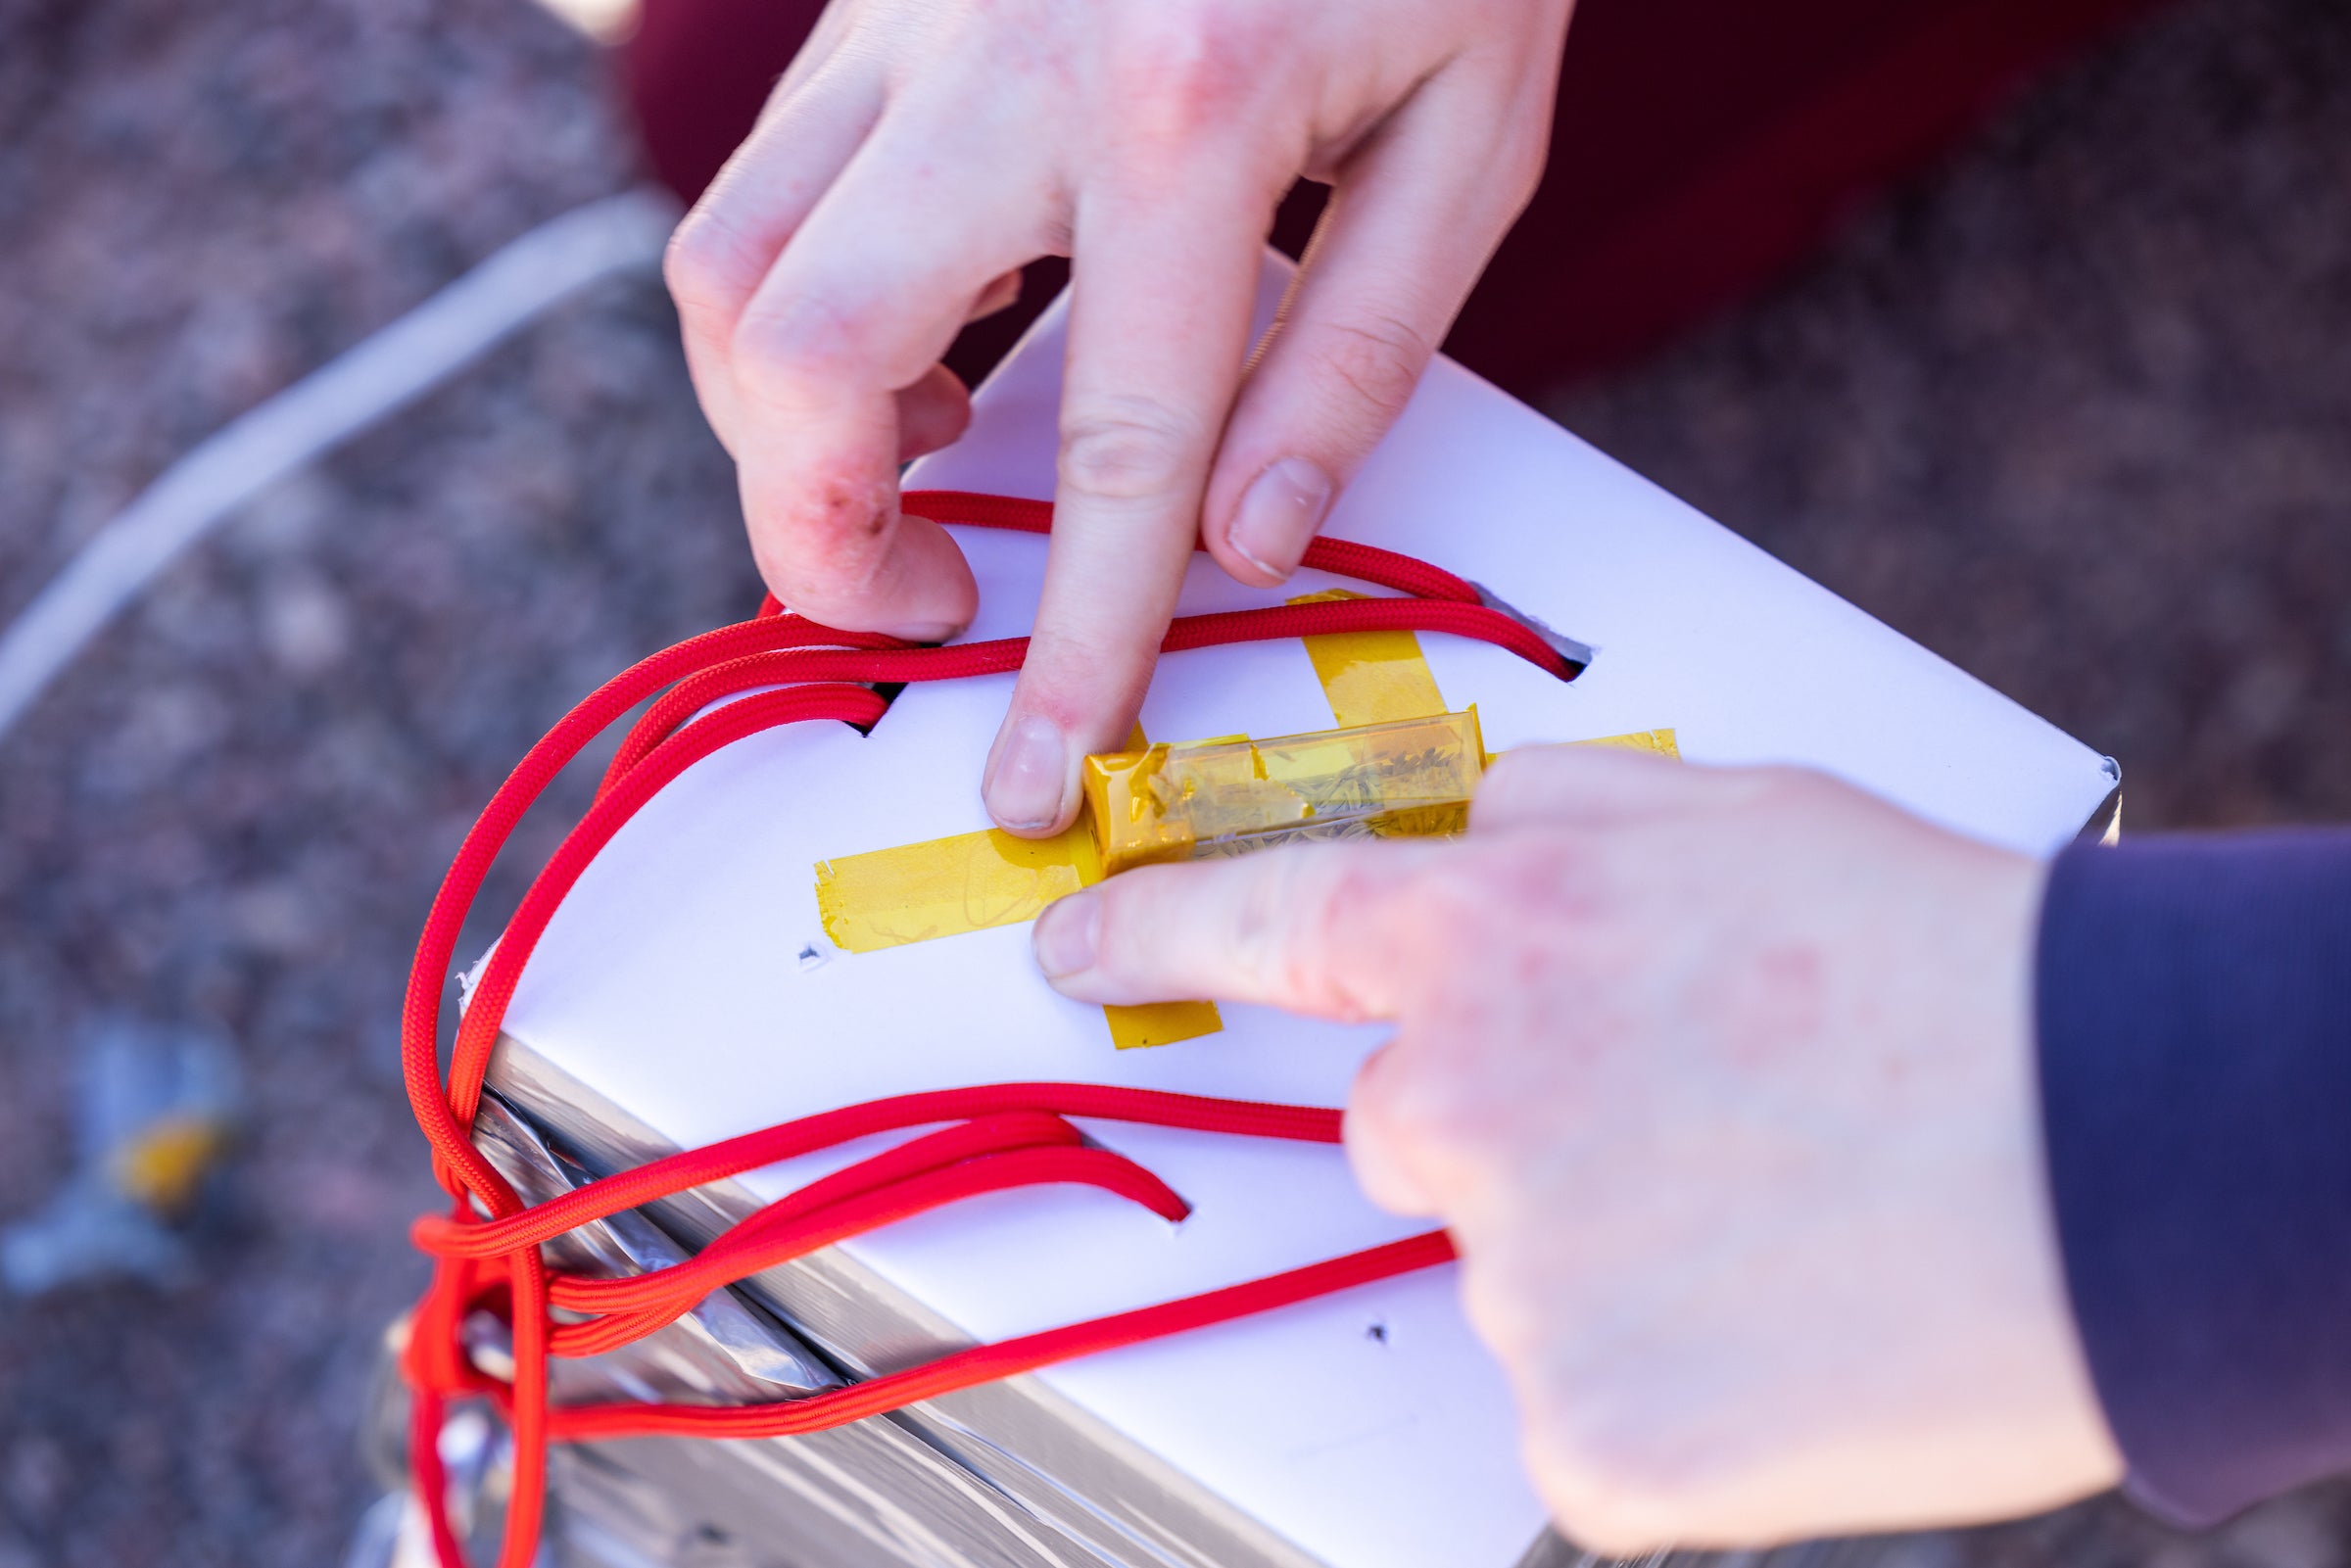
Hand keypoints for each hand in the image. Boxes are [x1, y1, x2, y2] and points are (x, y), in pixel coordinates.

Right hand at [664, 0, 1574, 832]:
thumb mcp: (1471, 129)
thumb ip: (1357, 350)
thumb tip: (1246, 541)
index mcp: (1198, 109)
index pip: (1115, 445)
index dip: (1073, 639)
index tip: (1037, 772)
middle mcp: (1009, 61)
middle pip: (811, 354)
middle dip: (824, 539)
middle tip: (926, 600)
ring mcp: (906, 16)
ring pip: (730, 268)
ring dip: (780, 433)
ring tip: (924, 474)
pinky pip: (761, 191)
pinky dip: (798, 320)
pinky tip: (918, 343)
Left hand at [1030, 746, 2122, 1552]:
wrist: (2125, 1147)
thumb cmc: (1948, 967)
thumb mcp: (1736, 812)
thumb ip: (1554, 810)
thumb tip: (1458, 819)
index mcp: (1491, 932)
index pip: (1257, 921)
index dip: (1151, 931)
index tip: (1072, 948)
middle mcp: (1461, 1099)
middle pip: (1402, 1125)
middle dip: (1506, 1122)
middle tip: (1689, 1119)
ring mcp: (1514, 1278)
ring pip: (1504, 1266)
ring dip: (1605, 1252)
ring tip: (1769, 1213)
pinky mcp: (1583, 1434)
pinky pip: (1576, 1404)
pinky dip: (1658, 1380)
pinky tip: (1775, 1321)